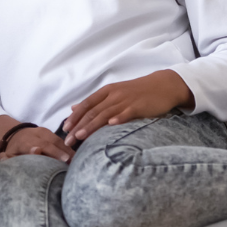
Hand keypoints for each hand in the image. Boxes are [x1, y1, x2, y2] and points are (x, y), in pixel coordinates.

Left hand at [0, 115, 73, 162]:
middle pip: (49, 143)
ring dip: (67, 150)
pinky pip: (61, 140)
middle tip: (69, 161)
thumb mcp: (7, 156)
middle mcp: (35, 134)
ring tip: (77, 160)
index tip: (48, 154)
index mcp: (24, 141)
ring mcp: (45, 132)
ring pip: (57, 140)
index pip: (32, 144)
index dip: (39, 149)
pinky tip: (76, 157)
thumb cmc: (12, 150)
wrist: (15, 134)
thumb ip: (7, 159)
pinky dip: (68, 148)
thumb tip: (13, 157)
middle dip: (59, 152)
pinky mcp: (51, 133)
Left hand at [63, 70, 193, 146]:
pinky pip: (127, 112)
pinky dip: (119, 118)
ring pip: (105, 114)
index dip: (74, 116)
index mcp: (106, 92)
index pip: (86, 104)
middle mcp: (114, 95)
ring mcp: (126, 100)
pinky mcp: (139, 105)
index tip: (64, 129)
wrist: (162, 85)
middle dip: (78, 126)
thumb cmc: (137, 92)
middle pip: (93, 111)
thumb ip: (94, 102)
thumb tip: (74, 107)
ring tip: (81, 136)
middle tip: (68, 140)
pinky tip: (111, 125)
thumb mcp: (113, 93)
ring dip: (92, 125)